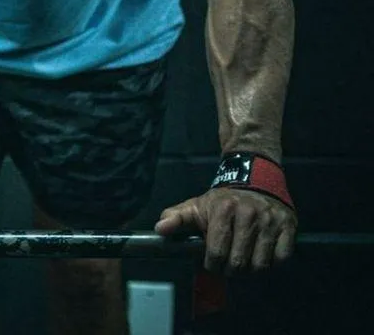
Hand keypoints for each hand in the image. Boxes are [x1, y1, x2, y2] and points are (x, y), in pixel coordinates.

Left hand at [154, 188, 296, 275]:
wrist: (254, 176)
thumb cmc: (222, 199)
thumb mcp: (198, 205)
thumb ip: (177, 218)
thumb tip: (160, 229)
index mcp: (224, 209)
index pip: (216, 254)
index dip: (212, 265)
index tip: (213, 262)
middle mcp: (249, 213)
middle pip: (239, 263)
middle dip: (231, 270)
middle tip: (229, 264)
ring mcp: (270, 220)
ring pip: (261, 266)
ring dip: (251, 271)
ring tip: (245, 262)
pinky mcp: (288, 225)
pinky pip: (282, 259)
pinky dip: (272, 264)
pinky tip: (262, 255)